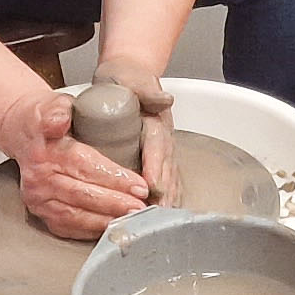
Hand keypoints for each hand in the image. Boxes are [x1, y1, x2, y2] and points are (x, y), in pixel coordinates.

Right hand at [5, 84, 151, 239]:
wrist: (23, 132)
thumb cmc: (45, 118)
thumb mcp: (52, 105)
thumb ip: (57, 110)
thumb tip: (60, 119)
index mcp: (45, 153)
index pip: (86, 168)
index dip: (115, 178)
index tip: (140, 185)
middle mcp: (39, 180)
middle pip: (83, 196)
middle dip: (116, 204)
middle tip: (142, 207)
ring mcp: (38, 201)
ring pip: (76, 216)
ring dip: (106, 220)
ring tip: (132, 219)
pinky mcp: (41, 214)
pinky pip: (68, 227)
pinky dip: (92, 230)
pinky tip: (112, 226)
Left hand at [88, 49, 177, 199]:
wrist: (128, 75)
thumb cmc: (126, 78)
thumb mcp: (132, 77)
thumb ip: (147, 88)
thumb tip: (164, 100)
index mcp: (156, 121)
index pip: (157, 146)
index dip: (155, 166)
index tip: (152, 184)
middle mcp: (163, 137)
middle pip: (166, 167)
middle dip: (163, 191)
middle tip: (156, 213)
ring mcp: (162, 148)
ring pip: (168, 176)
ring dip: (166, 197)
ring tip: (160, 219)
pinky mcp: (157, 156)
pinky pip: (166, 178)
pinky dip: (167, 196)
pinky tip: (163, 213)